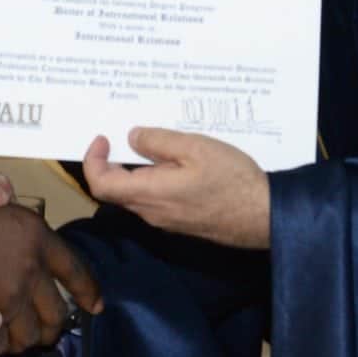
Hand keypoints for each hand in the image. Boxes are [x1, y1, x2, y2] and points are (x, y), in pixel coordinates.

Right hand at [0, 175, 100, 354]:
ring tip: (23, 339)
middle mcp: (29, 272)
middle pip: (58, 313)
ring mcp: (8, 299)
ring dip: (26, 339)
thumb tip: (1, 194)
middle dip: (57, 326)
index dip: (88, 290)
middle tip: (52, 330)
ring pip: (29, 335)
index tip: (96, 306)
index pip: (75, 270)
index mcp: (35, 237)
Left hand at [82, 128, 270, 248]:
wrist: (264, 216)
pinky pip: (156, 200)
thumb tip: (132, 137)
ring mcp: (167, 221)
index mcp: (149, 193)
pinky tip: (173, 162)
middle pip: (116, 190)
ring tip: (152, 142)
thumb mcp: (195, 148)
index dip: (93, 161)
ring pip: (137, 195)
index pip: (101, 185)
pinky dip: (153, 179)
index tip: (103, 138)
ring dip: (135, 170)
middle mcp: (151, 212)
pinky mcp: (182, 222)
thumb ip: (159, 142)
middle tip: (124, 134)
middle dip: (112, 162)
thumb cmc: (231, 179)